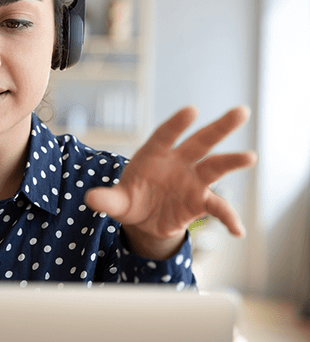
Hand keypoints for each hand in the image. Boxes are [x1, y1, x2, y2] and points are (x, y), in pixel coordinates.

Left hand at [84, 106, 256, 259]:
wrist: (143, 219)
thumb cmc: (129, 200)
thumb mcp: (116, 202)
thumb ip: (107, 200)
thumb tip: (91, 200)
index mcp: (154, 154)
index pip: (165, 135)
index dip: (177, 123)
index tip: (191, 110)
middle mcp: (178, 162)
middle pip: (200, 142)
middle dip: (219, 127)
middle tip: (241, 112)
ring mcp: (192, 180)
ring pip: (215, 167)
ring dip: (232, 161)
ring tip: (250, 156)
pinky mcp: (200, 201)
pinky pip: (218, 208)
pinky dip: (228, 218)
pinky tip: (238, 231)